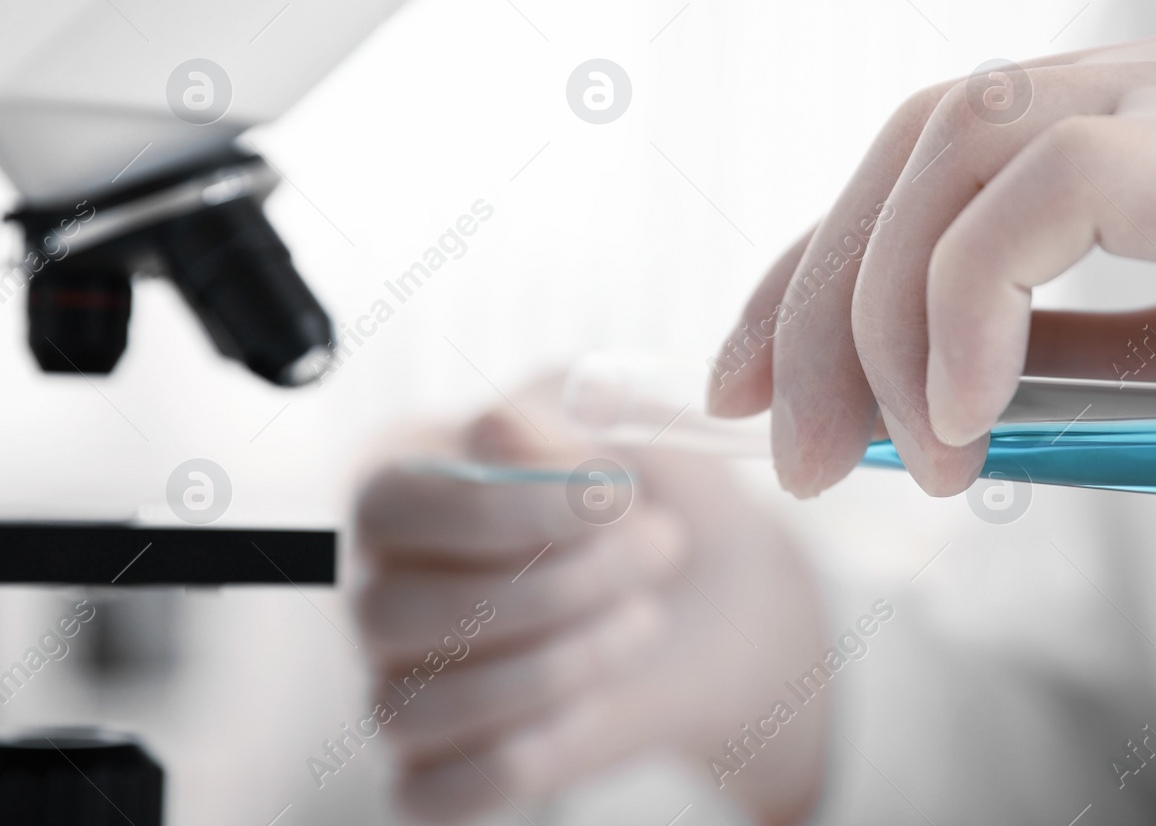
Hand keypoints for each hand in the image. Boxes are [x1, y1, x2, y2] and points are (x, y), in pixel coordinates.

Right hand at [355, 373, 829, 822]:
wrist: (719, 588)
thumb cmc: (648, 492)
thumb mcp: (618, 428)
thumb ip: (556, 423)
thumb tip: (494, 431)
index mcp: (400, 482)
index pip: (385, 504)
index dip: (501, 508)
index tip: (612, 493)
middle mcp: (380, 584)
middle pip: (394, 612)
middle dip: (552, 587)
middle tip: (659, 546)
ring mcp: (402, 682)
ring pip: (411, 710)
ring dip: (552, 667)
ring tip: (643, 617)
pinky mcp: (441, 769)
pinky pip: (434, 794)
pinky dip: (521, 758)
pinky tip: (596, 702)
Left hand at [707, 0, 1155, 558]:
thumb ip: (1107, 377)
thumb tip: (942, 407)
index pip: (956, 141)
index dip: (831, 257)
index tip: (767, 380)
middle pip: (931, 129)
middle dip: (819, 289)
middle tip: (786, 445)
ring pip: (969, 132)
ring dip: (879, 307)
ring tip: (878, 458)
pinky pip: (1062, 176)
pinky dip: (974, 297)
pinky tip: (968, 420)